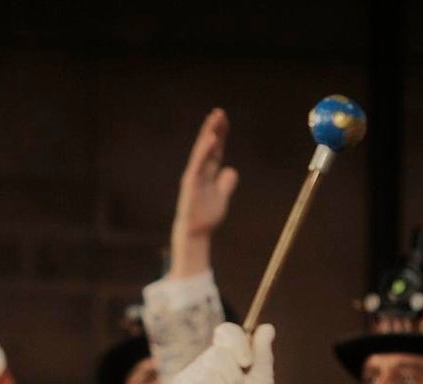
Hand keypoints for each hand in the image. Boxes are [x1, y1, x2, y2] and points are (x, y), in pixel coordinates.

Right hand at [167, 322, 273, 383]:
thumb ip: (263, 356)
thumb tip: (267, 327)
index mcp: (230, 354)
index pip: (227, 332)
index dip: (236, 343)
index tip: (246, 363)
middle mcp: (207, 360)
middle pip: (218, 356)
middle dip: (234, 383)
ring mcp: (191, 374)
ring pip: (206, 377)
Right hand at [170, 108, 238, 278]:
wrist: (196, 232)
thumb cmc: (206, 216)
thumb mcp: (221, 196)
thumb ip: (226, 183)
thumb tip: (231, 170)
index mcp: (208, 173)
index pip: (215, 149)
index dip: (221, 135)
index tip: (224, 120)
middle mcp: (199, 171)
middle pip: (208, 146)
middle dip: (213, 129)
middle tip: (219, 112)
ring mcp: (194, 175)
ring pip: (202, 151)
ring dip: (208, 134)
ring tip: (214, 119)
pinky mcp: (191, 182)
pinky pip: (198, 162)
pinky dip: (205, 150)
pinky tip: (211, 138)